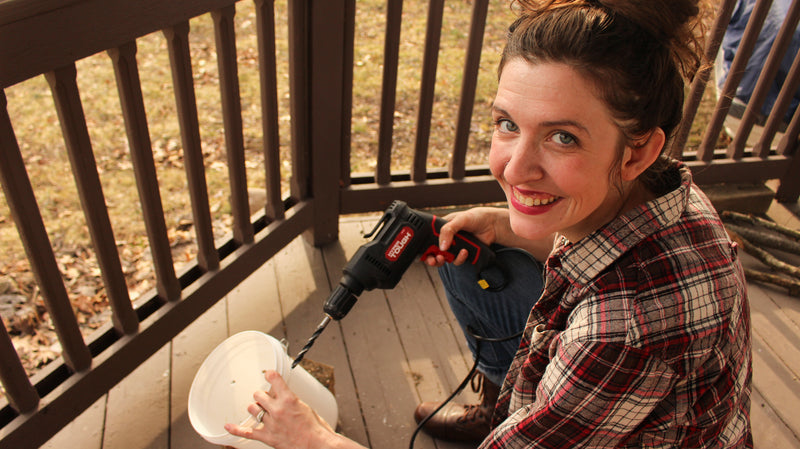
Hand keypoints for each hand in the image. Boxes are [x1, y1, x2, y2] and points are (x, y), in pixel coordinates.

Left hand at [224, 370, 342, 448]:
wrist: (316, 445)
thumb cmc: (315, 428)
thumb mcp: (306, 407)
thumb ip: (291, 401)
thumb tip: (283, 399)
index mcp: (289, 399)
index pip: (275, 380)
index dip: (270, 375)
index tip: (268, 373)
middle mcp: (277, 410)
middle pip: (259, 395)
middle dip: (262, 395)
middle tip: (267, 398)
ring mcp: (271, 423)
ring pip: (253, 409)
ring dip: (256, 408)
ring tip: (261, 410)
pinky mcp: (267, 436)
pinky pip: (247, 432)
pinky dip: (236, 430)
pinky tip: (229, 426)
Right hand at [424, 207, 507, 266]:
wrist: (492, 225)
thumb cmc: (475, 217)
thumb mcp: (459, 220)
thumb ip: (448, 231)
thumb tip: (441, 247)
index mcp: (442, 228)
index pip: (428, 239)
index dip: (424, 247)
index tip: (424, 253)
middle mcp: (447, 238)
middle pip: (434, 252)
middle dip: (432, 258)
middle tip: (433, 260)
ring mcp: (455, 247)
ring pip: (445, 258)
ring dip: (444, 260)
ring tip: (445, 257)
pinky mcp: (464, 254)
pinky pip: (458, 260)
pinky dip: (459, 258)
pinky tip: (464, 252)